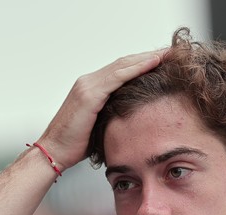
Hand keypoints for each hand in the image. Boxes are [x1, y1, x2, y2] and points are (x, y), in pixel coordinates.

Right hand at [34, 50, 163, 170]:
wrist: (54, 152)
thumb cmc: (75, 144)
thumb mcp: (100, 126)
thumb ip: (113, 115)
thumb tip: (133, 118)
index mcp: (92, 88)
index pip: (122, 70)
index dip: (143, 63)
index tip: (163, 61)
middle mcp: (89, 81)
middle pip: (125, 62)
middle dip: (149, 56)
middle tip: (171, 52)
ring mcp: (88, 85)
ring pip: (123, 65)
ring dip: (147, 58)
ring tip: (167, 54)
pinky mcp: (89, 94)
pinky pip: (117, 77)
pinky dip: (136, 68)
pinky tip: (152, 63)